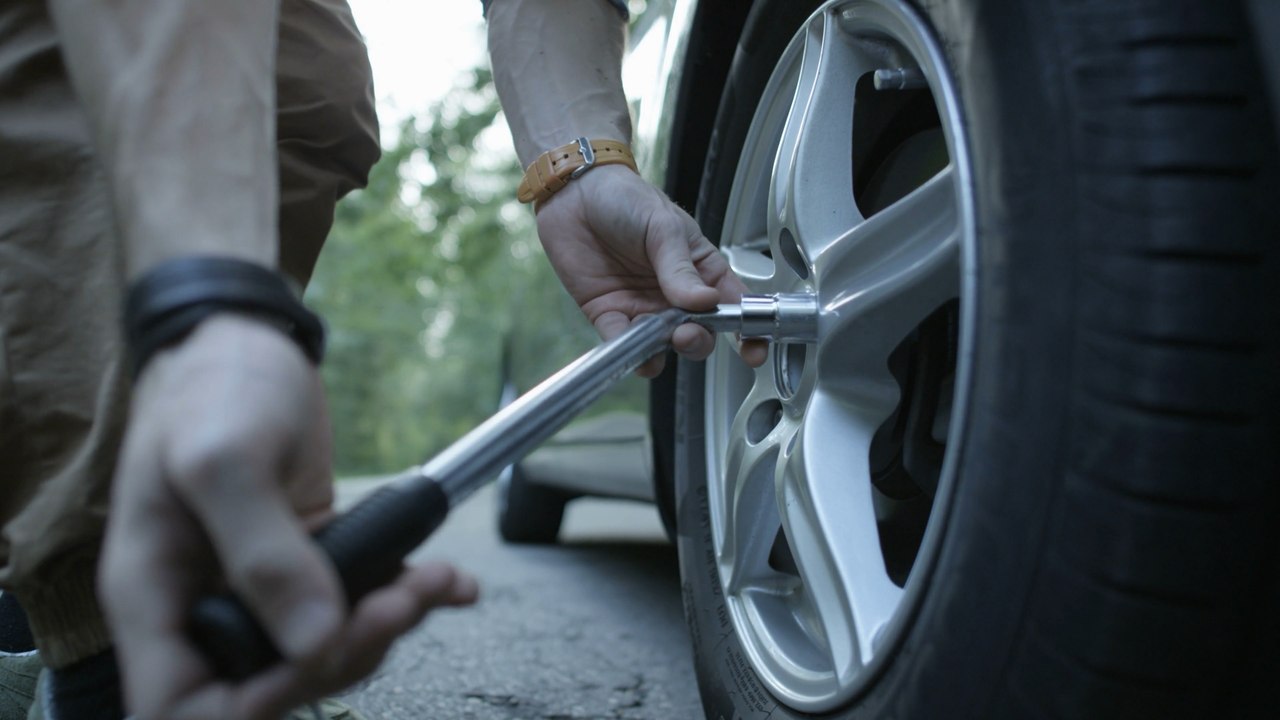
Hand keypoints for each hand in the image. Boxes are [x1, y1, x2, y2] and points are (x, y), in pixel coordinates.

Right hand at [101, 315, 477, 719]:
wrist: (248, 340)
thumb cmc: (212, 387)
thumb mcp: (224, 460)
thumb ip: (263, 554)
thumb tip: (314, 640)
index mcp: (155, 596)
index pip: (181, 707)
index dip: (249, 706)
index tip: (314, 656)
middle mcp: (204, 603)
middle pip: (269, 686)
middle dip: (343, 654)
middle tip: (396, 601)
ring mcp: (259, 586)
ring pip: (326, 648)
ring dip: (388, 624)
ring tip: (430, 579)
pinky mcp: (310, 562)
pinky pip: (357, 603)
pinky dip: (408, 597)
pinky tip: (445, 582)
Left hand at [535, 165, 768, 375]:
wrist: (574, 193)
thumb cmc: (625, 199)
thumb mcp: (663, 226)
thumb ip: (681, 268)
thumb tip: (705, 302)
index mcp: (700, 270)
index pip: (732, 305)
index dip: (746, 331)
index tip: (753, 349)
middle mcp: (675, 295)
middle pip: (700, 334)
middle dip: (698, 341)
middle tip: (688, 331)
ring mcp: (643, 307)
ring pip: (663, 346)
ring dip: (664, 350)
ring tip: (660, 336)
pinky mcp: (609, 314)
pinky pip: (621, 342)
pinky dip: (627, 350)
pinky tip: (629, 343)